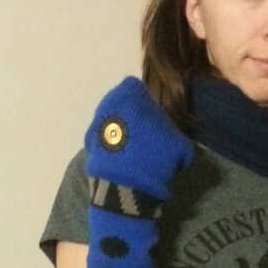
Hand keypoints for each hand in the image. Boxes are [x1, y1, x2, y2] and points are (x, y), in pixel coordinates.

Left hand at [84, 76, 192, 200]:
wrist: (125, 180)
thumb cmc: (154, 153)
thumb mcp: (179, 145)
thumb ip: (177, 137)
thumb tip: (177, 143)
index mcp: (129, 92)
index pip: (137, 87)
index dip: (147, 102)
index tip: (154, 119)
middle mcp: (109, 100)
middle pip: (124, 104)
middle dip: (134, 117)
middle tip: (147, 136)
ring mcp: (96, 121)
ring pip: (113, 121)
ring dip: (123, 131)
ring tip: (135, 151)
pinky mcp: (89, 141)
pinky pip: (105, 139)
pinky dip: (113, 146)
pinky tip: (124, 160)